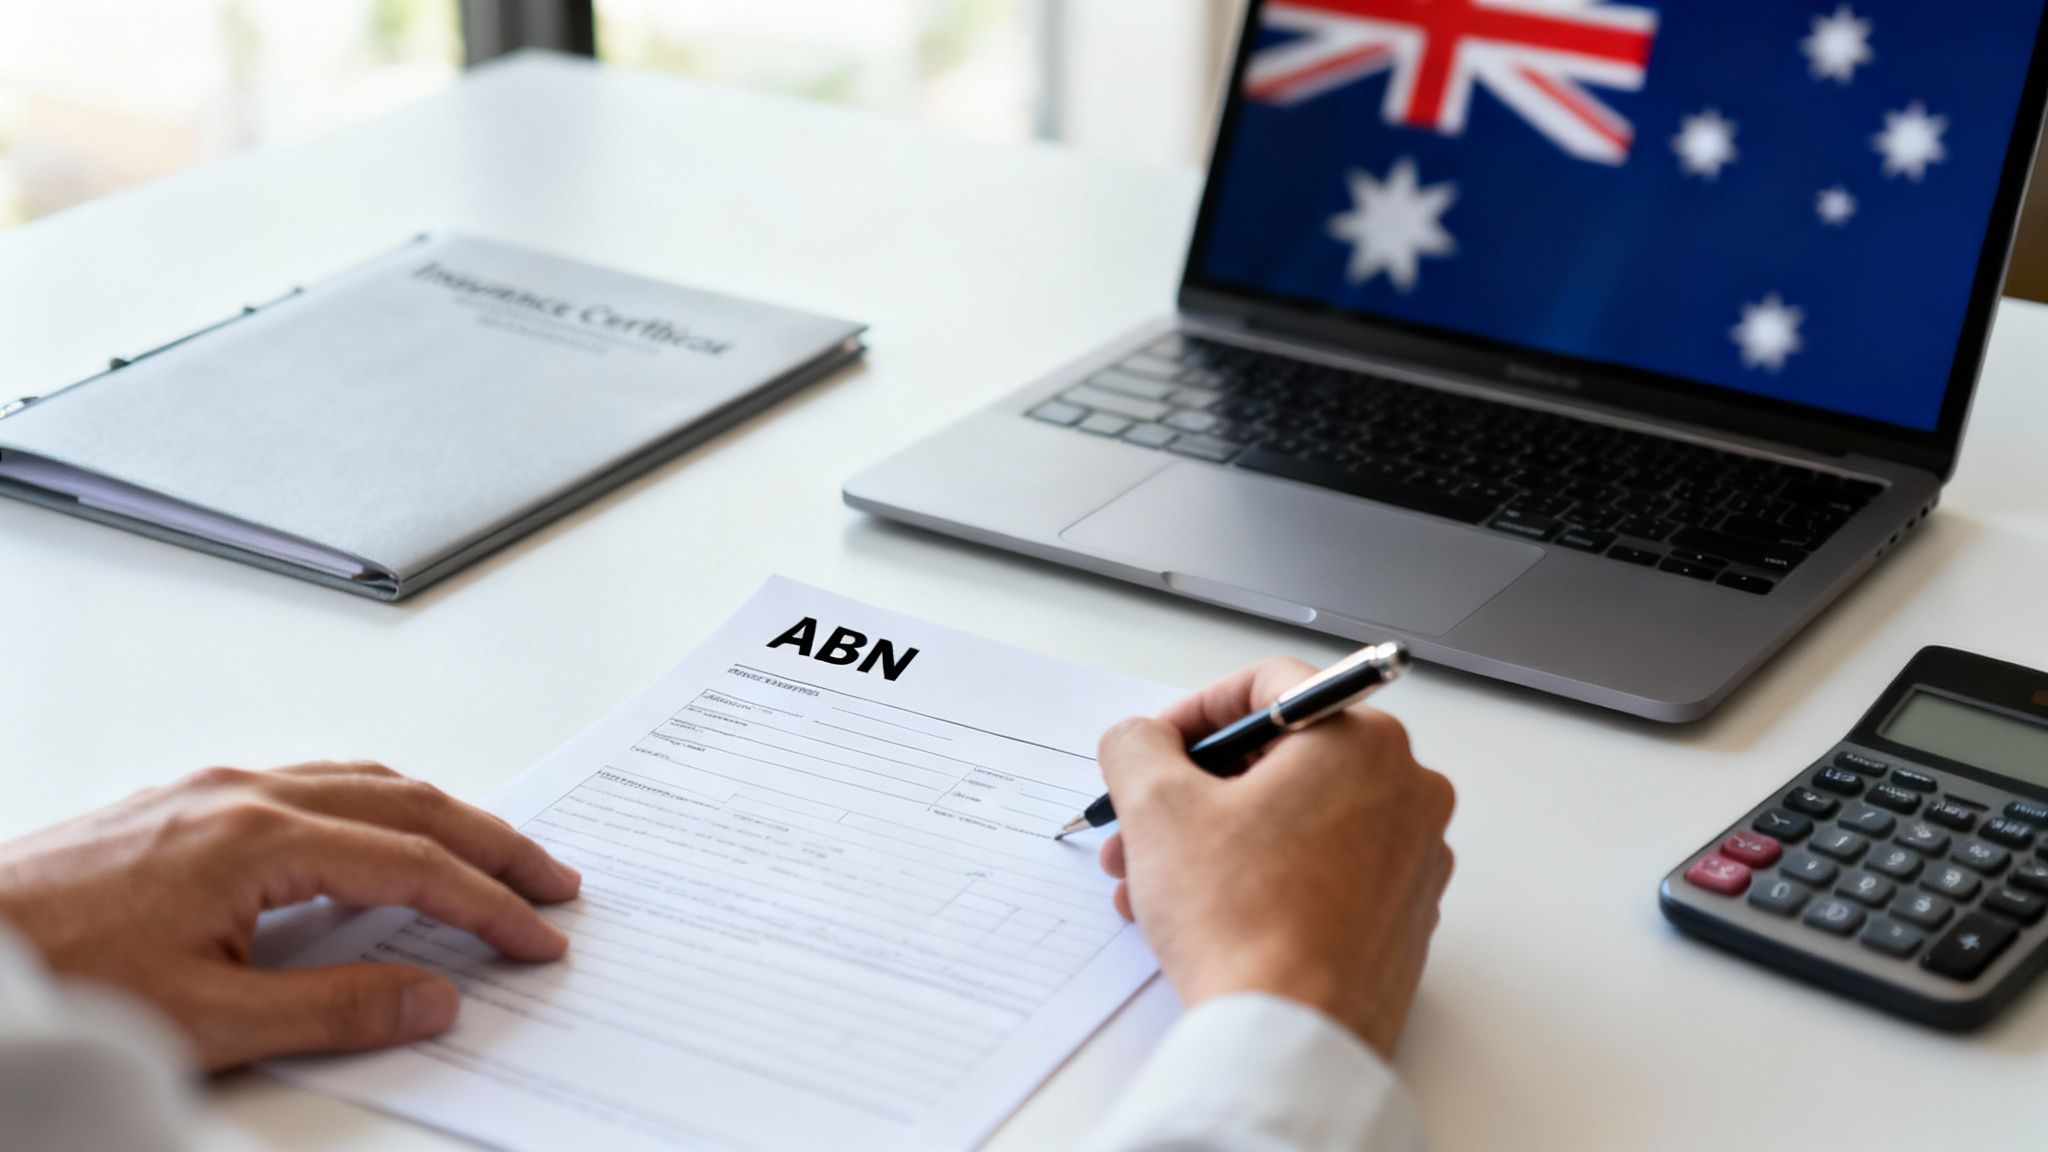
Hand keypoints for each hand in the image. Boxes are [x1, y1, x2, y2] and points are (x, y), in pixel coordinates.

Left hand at [0, 761, 579, 1069]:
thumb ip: (337, 1008)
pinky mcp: (188, 801)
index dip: (488, 904)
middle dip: (492, 842)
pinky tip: (386, 834)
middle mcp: (245, 794)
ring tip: (492, 853)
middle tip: (553, 881)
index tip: (537, 937)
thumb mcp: (208, 1021)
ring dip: (442, 816)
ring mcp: (214, 789)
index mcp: (259, 838)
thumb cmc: (61, 977)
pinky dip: (381, 805)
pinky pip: (316, 781)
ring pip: (364, 780)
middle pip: (408, 803)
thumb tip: (434, 998)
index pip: (413, 865)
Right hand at [1095, 659, 1453, 1057]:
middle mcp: (1405, 790)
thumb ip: (1138, 745)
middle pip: (1281, 759)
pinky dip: (1260, 877)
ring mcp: (1412, 858)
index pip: (1270, 687)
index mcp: (1363, 741)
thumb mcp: (1157, 807)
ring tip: (1148, 882)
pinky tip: (1200, 914)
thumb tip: (1141, 739)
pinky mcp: (1402, 916)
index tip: (1156, 746)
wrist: (1288, 1038)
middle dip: (1194, 790)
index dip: (1195, 712)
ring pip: (1294, 819)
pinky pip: (1321, 870)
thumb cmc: (1242, 921)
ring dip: (1214, 838)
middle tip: (1140, 822)